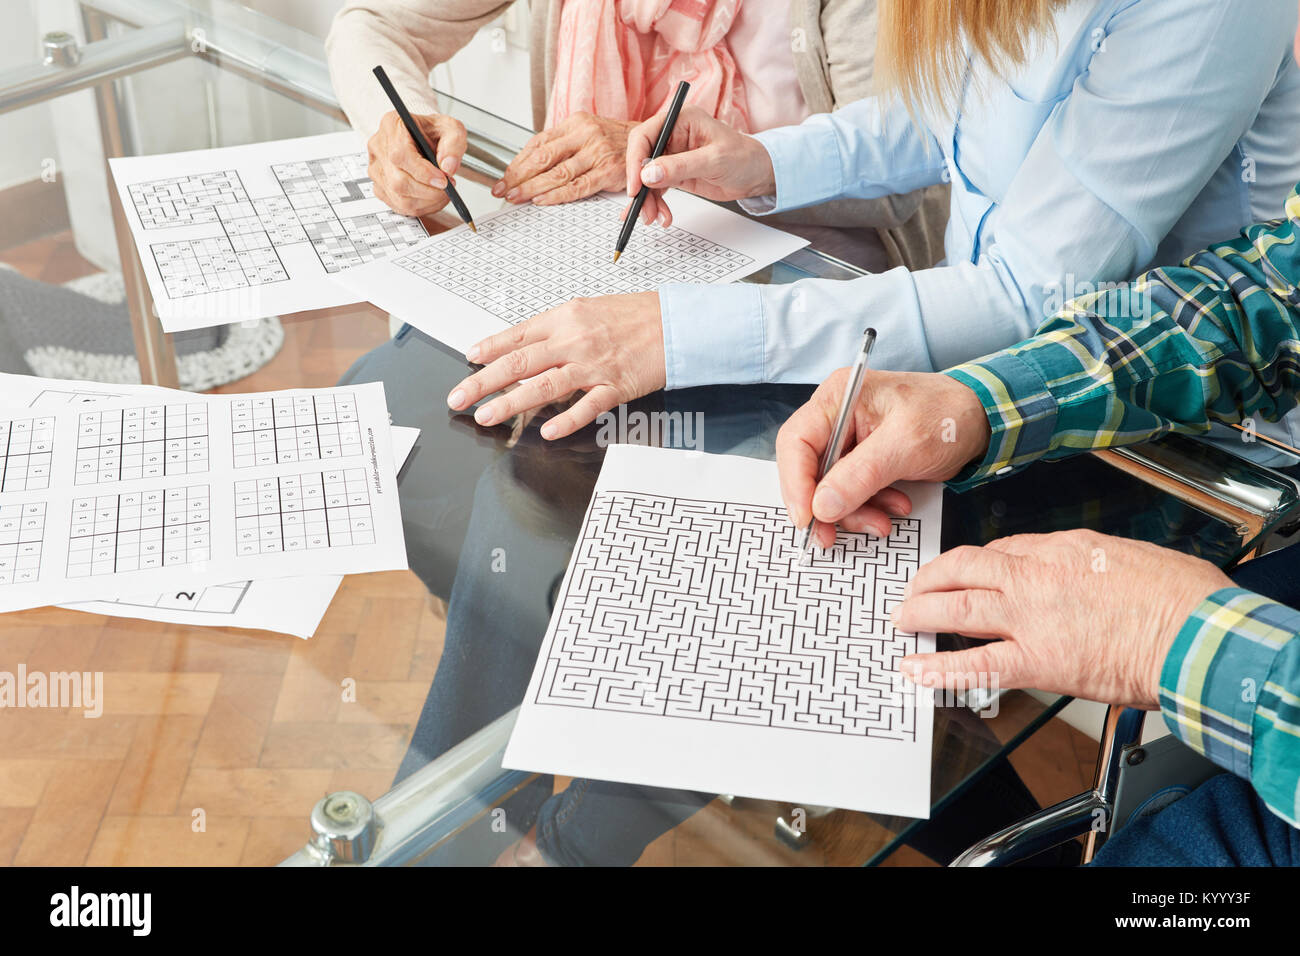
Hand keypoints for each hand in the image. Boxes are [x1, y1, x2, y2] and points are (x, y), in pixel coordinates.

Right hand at [366, 110, 467, 216]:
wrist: (426, 139)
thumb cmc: (434, 132)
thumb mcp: (451, 128)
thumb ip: (454, 143)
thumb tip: (448, 167)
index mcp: (392, 125)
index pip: (400, 155)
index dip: (423, 172)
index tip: (443, 180)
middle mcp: (379, 147)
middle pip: (398, 181)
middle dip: (429, 191)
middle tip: (448, 188)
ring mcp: (376, 169)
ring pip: (398, 197)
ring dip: (427, 201)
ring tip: (443, 192)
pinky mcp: (380, 186)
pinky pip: (398, 206)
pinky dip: (421, 207)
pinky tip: (432, 198)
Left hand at [446, 292, 665, 439]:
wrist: (676, 321)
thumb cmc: (636, 317)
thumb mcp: (588, 311)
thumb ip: (556, 330)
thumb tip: (525, 346)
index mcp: (564, 318)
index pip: (517, 335)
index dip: (489, 348)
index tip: (469, 359)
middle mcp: (573, 340)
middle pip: (518, 363)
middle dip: (483, 382)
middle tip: (459, 397)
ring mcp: (593, 364)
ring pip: (544, 386)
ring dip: (511, 404)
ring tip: (486, 417)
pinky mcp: (616, 385)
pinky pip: (587, 406)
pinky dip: (567, 419)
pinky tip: (549, 431)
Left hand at [492, 112, 635, 205]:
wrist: (651, 143)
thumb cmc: (615, 143)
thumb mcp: (587, 134)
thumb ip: (562, 147)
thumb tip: (530, 165)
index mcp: (576, 122)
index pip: (538, 143)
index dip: (517, 162)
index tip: (503, 177)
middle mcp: (585, 134)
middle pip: (543, 157)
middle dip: (518, 176)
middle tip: (502, 190)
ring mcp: (597, 152)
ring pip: (557, 173)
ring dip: (532, 188)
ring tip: (516, 197)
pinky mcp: (608, 171)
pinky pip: (577, 187)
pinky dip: (557, 195)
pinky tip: (541, 201)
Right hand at [624, 106, 774, 226]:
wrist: (756, 174)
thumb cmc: (743, 157)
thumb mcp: (713, 160)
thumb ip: (680, 167)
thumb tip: (648, 174)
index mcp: (680, 119)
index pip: (645, 136)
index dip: (635, 161)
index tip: (636, 186)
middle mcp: (672, 135)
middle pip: (641, 159)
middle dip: (640, 186)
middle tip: (643, 209)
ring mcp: (672, 155)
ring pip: (646, 177)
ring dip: (647, 200)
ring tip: (654, 218)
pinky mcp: (674, 173)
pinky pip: (655, 188)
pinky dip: (655, 203)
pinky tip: (662, 216)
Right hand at [775, 368, 991, 546]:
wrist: (984, 421)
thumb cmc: (948, 417)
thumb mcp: (904, 445)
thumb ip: (860, 475)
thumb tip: (821, 506)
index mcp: (838, 397)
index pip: (796, 442)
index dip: (796, 483)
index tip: (807, 518)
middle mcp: (836, 416)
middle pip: (807, 468)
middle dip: (824, 505)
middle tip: (831, 536)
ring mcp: (848, 439)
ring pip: (828, 487)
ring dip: (852, 511)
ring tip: (882, 522)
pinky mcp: (863, 460)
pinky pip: (850, 491)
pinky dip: (868, 507)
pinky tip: (894, 508)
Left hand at [895, 530, 1232, 707]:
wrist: (1198, 634)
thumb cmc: (1181, 598)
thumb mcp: (1129, 556)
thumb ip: (1091, 562)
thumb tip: (1079, 571)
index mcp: (1063, 548)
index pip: (1002, 550)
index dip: (977, 564)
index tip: (966, 574)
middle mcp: (1037, 577)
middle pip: (965, 569)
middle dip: (931, 579)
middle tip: (913, 589)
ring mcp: (1031, 618)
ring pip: (959, 608)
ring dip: (922, 613)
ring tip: (902, 621)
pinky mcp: (1037, 661)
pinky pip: (975, 665)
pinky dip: (939, 669)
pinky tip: (915, 670)